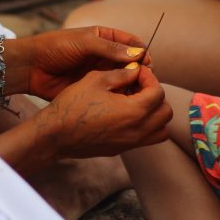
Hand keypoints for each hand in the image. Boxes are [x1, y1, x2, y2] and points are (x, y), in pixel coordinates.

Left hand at [20, 26, 148, 100]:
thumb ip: (110, 48)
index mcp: (105, 38)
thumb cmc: (56, 47)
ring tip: (137, 91)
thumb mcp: (84, 43)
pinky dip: (121, 96)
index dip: (141, 51)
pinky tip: (125, 100)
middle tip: (145, 80)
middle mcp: (106, 55)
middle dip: (140, 70)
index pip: (131, 43)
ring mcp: (100, 72)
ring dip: (132, 85)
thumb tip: (139, 53)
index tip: (147, 62)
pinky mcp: (94, 88)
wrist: (32, 67)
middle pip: (131, 63)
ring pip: (124, 79)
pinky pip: (112, 92)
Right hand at [32, 65, 171, 157]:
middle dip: (155, 94)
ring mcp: (130, 143)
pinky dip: (145, 125)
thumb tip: (136, 70)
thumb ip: (122, 73)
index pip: (158, 92)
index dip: (149, 77)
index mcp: (134, 112)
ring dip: (154, 113)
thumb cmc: (73, 104)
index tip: (135, 72)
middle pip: (165, 112)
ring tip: (136, 101)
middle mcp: (137, 131)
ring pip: (160, 130)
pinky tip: (125, 113)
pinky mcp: (121, 149)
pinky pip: (146, 139)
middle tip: (137, 85)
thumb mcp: (97, 79)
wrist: (55, 134)